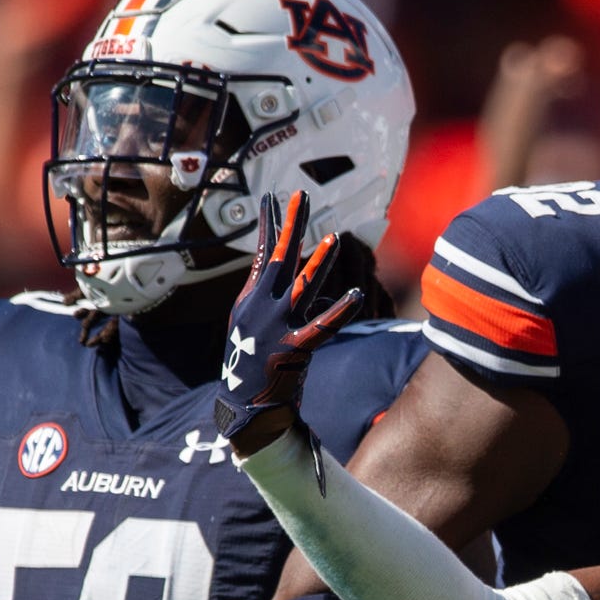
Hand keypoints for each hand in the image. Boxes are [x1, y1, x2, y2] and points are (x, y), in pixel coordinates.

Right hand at [212, 190, 363, 449]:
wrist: (245, 405)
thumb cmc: (253, 364)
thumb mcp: (255, 326)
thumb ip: (276, 302)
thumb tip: (306, 285)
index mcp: (252, 299)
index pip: (264, 253)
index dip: (271, 225)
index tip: (274, 198)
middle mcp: (263, 306)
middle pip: (282, 257)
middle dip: (292, 224)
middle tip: (301, 194)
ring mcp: (278, 326)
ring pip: (303, 286)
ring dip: (320, 261)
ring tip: (334, 237)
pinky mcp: (294, 348)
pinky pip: (322, 326)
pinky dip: (339, 310)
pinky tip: (354, 294)